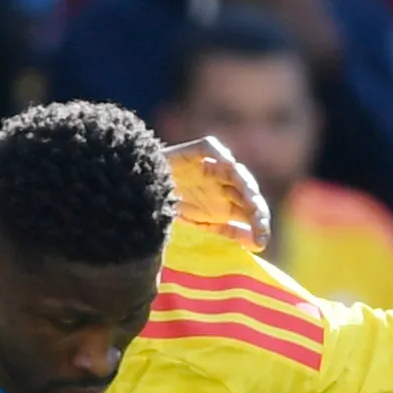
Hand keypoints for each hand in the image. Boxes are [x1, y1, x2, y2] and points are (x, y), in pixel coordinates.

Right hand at [162, 135, 270, 252]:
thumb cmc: (159, 220)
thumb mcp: (194, 232)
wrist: (130, 196)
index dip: (255, 228)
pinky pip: (209, 147)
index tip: (260, 243)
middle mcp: (219, 188)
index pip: (247, 215)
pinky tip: (228, 165)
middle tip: (261, 228)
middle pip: (246, 195)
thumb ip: (222, 236)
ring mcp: (208, 168)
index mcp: (221, 208)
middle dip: (256, 212)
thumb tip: (255, 245)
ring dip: (246, 186)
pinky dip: (219, 153)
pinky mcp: (192, 152)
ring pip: (235, 173)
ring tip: (253, 202)